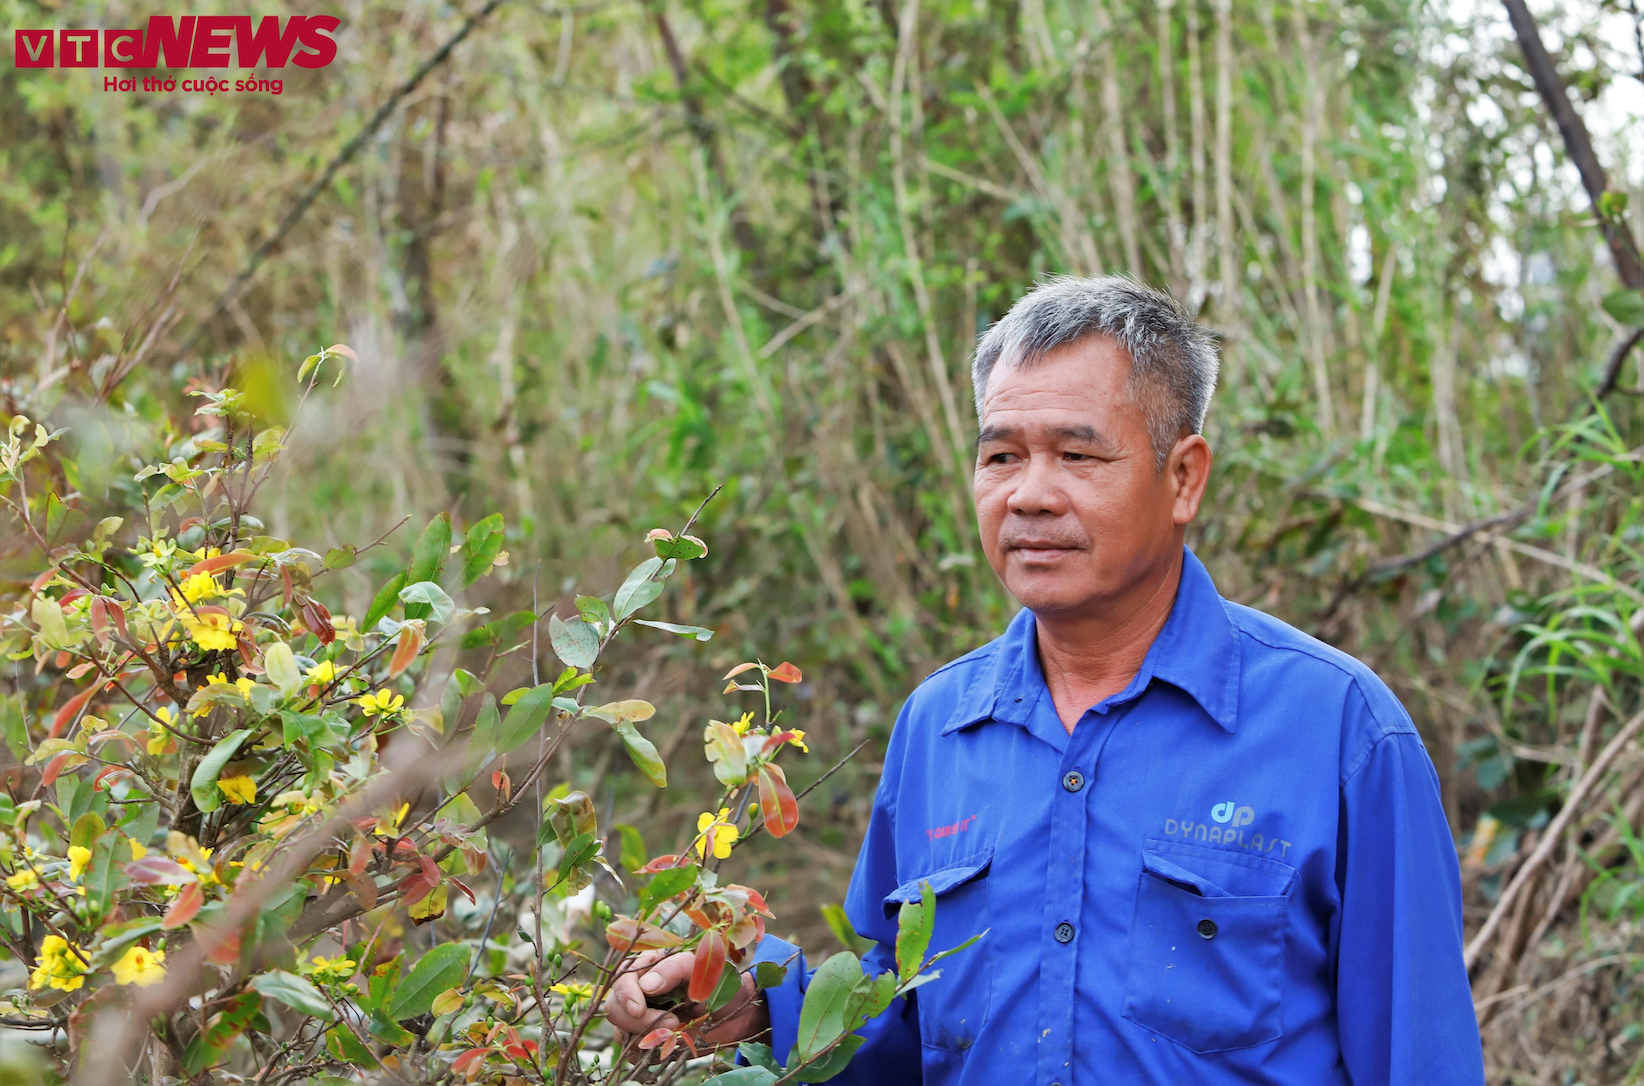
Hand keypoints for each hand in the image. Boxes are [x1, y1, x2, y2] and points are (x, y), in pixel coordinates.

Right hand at [605, 948, 769, 1046]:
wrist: (736, 1010)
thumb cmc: (718, 980)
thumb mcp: (699, 967)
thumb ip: (673, 969)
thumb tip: (647, 985)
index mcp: (648, 966)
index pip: (621, 979)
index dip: (626, 995)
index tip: (640, 1009)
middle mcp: (639, 991)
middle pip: (615, 1008)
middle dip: (637, 1021)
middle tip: (673, 1023)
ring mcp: (642, 1016)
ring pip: (622, 1032)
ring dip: (646, 1038)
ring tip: (677, 1033)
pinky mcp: (648, 1039)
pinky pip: (633, 1051)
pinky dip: (648, 1053)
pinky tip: (671, 1044)